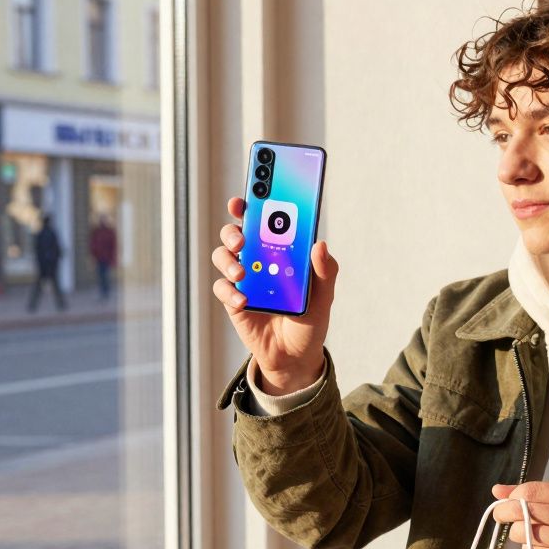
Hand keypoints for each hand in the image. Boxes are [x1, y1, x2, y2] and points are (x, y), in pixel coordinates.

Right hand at [211, 196, 337, 393]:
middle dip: (234, 228)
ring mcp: (243, 278)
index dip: (256, 201)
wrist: (295, 356)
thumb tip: (320, 245)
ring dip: (228, 258)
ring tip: (242, 271)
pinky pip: (223, 289)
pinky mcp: (233, 300)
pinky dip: (230, 291)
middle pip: (237, 232)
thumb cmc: (310, 319)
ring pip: (223, 256)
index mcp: (281, 250)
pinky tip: (244, 300)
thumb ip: (325, 272)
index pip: (265, 219)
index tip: (252, 192)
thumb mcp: (324, 297)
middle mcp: (258, 258)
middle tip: (242, 236)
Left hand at [490, 482, 548, 548]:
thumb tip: (498, 490)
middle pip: (527, 513)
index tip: (502, 500)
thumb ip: (540, 494)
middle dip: (506, 513)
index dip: (511, 496)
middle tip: (501, 516)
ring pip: (528, 536)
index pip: (533, 492)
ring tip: (527, 535)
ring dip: (519, 536)